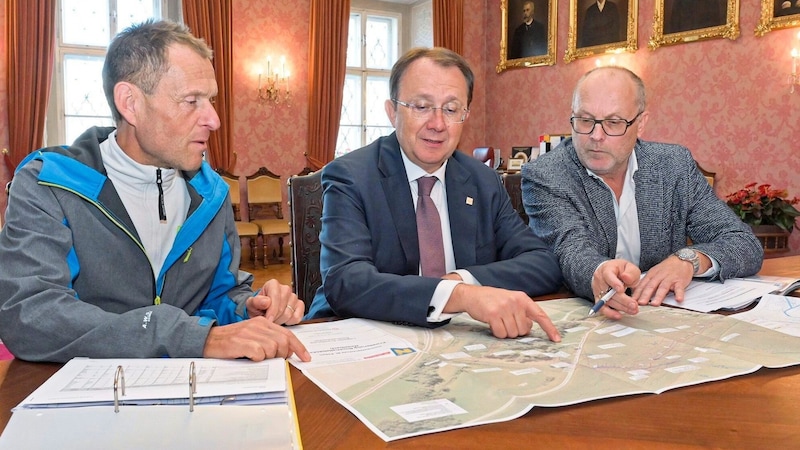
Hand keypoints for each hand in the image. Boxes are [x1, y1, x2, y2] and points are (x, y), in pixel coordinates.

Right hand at [203, 316, 310, 361]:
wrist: (208, 339)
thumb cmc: (231, 341)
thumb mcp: (252, 336)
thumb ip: (268, 340)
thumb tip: (285, 353)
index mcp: (263, 322)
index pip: (288, 334)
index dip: (299, 347)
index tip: (306, 357)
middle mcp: (258, 325)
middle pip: (283, 341)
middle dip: (283, 354)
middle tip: (275, 360)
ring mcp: (250, 333)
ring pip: (273, 348)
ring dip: (268, 358)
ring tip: (257, 358)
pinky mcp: (241, 342)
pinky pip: (259, 354)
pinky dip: (257, 359)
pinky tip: (249, 358)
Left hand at [247, 279, 304, 324]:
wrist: (262, 311)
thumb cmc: (258, 307)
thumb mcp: (251, 304)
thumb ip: (256, 302)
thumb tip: (266, 302)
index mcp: (273, 284)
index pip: (276, 297)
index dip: (272, 311)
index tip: (267, 319)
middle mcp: (285, 289)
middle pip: (283, 308)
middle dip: (275, 318)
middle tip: (268, 320)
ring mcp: (294, 297)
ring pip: (289, 314)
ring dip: (281, 321)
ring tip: (274, 319)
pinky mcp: (300, 305)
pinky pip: (297, 317)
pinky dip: (289, 322)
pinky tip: (283, 319)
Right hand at [445, 284, 560, 341]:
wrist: (471, 295)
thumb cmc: (492, 300)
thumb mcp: (510, 300)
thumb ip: (522, 312)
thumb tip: (528, 328)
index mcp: (522, 298)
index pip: (540, 315)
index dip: (549, 328)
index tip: (556, 339)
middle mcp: (515, 302)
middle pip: (524, 330)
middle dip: (515, 330)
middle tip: (506, 321)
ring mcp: (504, 307)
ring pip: (513, 334)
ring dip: (505, 332)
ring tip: (498, 321)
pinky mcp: (493, 314)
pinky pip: (501, 334)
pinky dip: (497, 333)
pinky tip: (492, 324)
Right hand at [591, 259, 641, 318]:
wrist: (611, 272)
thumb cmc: (621, 270)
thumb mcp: (629, 267)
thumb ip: (630, 272)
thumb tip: (626, 278)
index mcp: (606, 269)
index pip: (608, 276)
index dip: (614, 283)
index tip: (621, 290)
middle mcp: (599, 280)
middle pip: (609, 291)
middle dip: (623, 300)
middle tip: (634, 305)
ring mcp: (598, 290)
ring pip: (608, 301)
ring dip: (621, 307)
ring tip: (633, 310)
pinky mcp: (599, 299)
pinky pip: (602, 308)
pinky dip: (609, 313)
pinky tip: (618, 316)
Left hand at [631, 255, 696, 305]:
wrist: (681, 260)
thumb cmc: (666, 269)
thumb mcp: (653, 273)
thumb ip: (646, 283)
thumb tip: (636, 294)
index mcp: (651, 275)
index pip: (642, 285)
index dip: (636, 293)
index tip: (632, 301)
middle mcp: (659, 276)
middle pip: (651, 286)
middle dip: (645, 295)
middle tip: (640, 303)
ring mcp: (670, 279)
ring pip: (663, 288)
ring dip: (658, 296)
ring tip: (655, 304)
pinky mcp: (680, 281)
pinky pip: (679, 288)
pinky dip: (679, 294)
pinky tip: (678, 300)